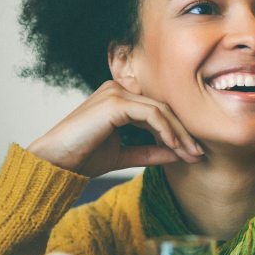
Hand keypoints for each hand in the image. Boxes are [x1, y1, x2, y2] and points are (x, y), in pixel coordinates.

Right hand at [27, 81, 202, 176]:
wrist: (54, 164)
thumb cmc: (83, 158)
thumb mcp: (126, 155)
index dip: (178, 131)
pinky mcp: (114, 102)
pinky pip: (150, 114)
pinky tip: (174, 146)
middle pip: (163, 107)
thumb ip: (151, 151)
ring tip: (191, 153)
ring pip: (161, 109)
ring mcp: (116, 93)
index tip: (194, 152)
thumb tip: (180, 153)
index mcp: (120, 99)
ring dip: (179, 133)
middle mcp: (118, 90)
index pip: (159, 110)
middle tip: (199, 153)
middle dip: (184, 131)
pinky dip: (165, 129)